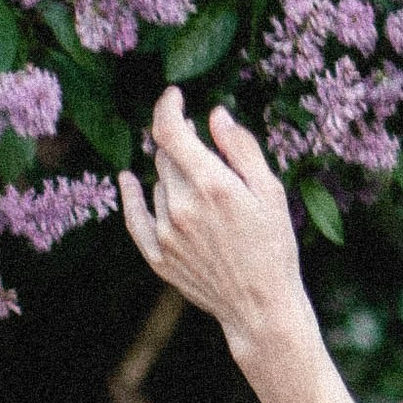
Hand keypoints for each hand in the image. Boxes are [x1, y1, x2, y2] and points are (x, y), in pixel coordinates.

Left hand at [117, 88, 307, 366]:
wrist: (261, 306)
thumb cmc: (274, 246)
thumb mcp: (270, 191)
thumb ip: (241, 149)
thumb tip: (215, 114)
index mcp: (212, 185)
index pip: (169, 130)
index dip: (167, 105)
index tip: (175, 96)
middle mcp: (182, 206)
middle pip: (166, 156)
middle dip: (182, 146)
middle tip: (205, 154)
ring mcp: (166, 233)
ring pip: (157, 185)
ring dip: (173, 179)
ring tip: (205, 199)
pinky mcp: (158, 256)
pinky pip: (135, 218)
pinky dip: (131, 197)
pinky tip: (128, 180)